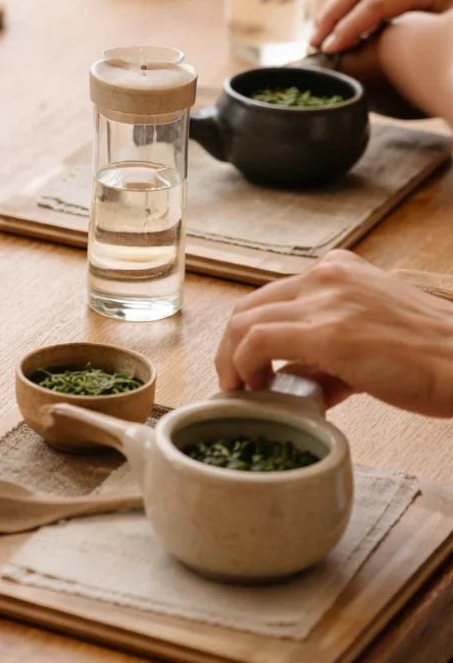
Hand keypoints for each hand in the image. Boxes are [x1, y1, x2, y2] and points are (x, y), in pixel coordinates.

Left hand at [215, 251, 452, 417]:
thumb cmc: (432, 360)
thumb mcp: (370, 339)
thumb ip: (325, 354)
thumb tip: (290, 379)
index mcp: (337, 271)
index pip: (270, 299)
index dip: (248, 334)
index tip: (249, 366)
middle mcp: (325, 276)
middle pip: (249, 307)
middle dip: (231, 347)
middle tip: (236, 382)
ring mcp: (325, 300)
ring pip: (244, 322)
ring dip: (232, 360)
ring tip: (243, 391)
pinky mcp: (327, 332)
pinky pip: (257, 341)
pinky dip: (243, 366)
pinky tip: (257, 391)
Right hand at [312, 0, 452, 51]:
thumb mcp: (435, 44)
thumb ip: (396, 46)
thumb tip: (354, 58)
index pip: (373, 2)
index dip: (346, 28)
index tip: (328, 54)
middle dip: (331, 17)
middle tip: (313, 46)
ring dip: (335, 12)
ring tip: (319, 39)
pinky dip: (349, 10)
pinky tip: (339, 31)